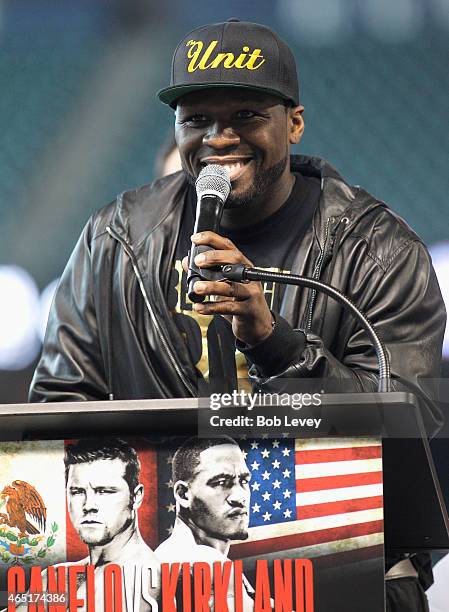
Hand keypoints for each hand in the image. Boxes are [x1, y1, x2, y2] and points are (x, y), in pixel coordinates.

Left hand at [182, 231, 273, 345]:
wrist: (257, 324)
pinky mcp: (248, 310)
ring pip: (231, 286)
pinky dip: (212, 308)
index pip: (229, 246)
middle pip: (235, 260)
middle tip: (198, 262)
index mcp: (242, 266)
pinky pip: (229, 308)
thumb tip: (186, 262)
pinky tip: (199, 307)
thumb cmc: (240, 301)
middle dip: (215, 258)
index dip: (212, 239)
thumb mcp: (223, 285)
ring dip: (212, 286)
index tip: (196, 238)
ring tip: (197, 287)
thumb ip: (206, 273)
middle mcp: (248, 276)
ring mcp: (250, 293)